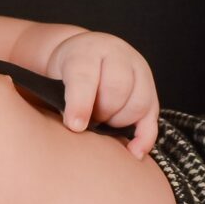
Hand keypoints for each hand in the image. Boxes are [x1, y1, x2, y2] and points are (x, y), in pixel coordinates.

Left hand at [46, 30, 160, 157]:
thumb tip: (65, 128)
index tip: (75, 126)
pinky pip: (152, 117)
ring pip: (138, 102)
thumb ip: (57, 99)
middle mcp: (117, 55)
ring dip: (119, 122)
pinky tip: (134, 152)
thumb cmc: (63, 75)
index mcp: (87, 51)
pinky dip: (145, 137)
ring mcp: (138, 71)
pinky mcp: (150, 90)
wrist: (82, 58)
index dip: (80, 103)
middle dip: (102, 113)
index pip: (85, 76)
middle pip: (117, 88)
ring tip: (102, 123)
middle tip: (87, 122)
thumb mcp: (52, 78)